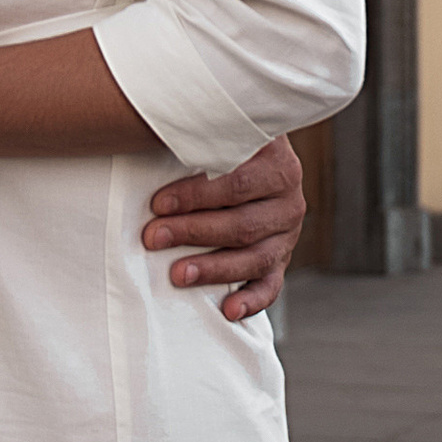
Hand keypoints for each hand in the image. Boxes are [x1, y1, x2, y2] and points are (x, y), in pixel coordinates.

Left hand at [144, 134, 308, 321]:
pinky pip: (271, 285)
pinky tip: (228, 309)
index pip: (236, 184)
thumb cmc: (225, 143)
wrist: (257, 156)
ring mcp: (288, 233)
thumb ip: (202, 136)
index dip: (195, 196)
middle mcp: (289, 200)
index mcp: (277, 164)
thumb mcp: (221, 131)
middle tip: (152, 237)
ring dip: (213, 268)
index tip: (158, 204)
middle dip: (192, 232)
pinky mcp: (281, 259)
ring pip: (254, 257)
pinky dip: (251, 300)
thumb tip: (161, 133)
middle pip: (241, 224)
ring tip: (177, 274)